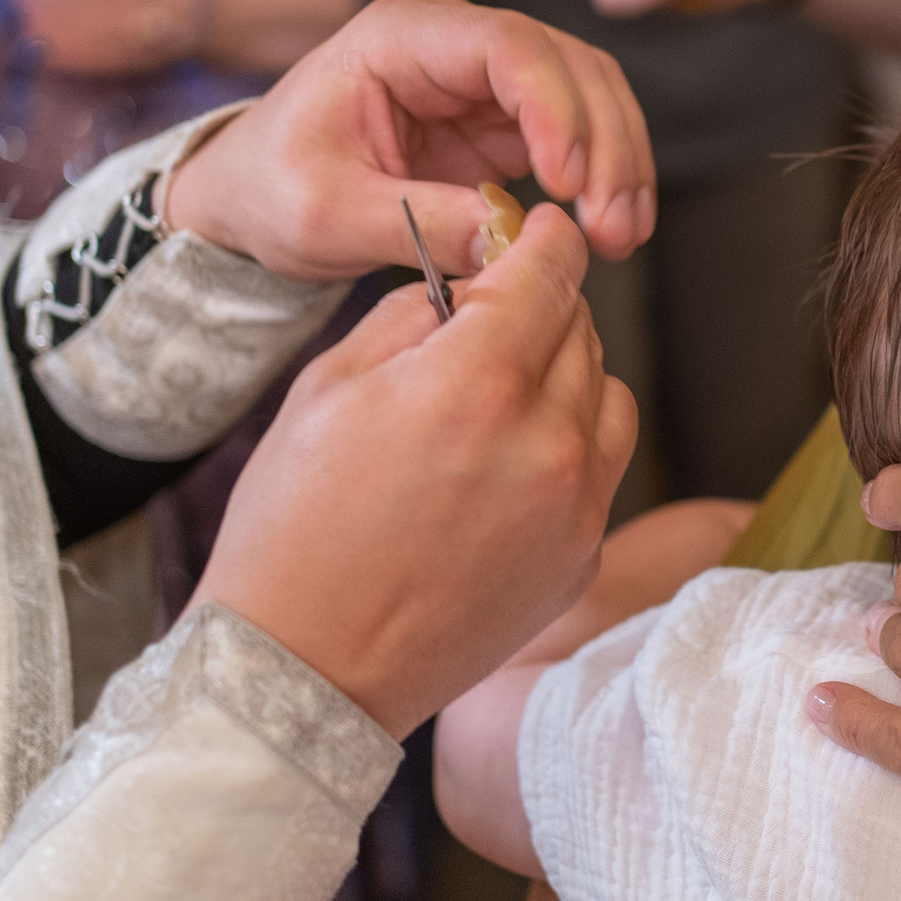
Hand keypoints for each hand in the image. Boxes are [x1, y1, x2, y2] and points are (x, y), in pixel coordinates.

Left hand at [161, 0, 654, 283]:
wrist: (250, 200)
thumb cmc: (269, 190)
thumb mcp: (324, 215)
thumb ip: (414, 223)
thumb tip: (510, 236)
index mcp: (398, 37)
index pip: (505, 45)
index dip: (553, 105)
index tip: (567, 180)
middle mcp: (452, 44)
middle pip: (566, 63)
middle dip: (603, 142)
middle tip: (614, 225)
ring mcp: (483, 82)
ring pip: (588, 93)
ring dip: (617, 159)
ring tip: (624, 234)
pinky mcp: (503, 125)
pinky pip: (578, 133)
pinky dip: (604, 176)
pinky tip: (613, 227)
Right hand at [196, 207, 636, 737]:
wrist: (305, 670)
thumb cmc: (295, 527)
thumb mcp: (330, 386)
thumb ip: (414, 314)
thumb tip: (470, 282)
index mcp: (475, 384)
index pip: (550, 270)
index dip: (540, 238)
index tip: (532, 231)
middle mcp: (544, 441)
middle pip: (582, 326)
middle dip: (539, 309)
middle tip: (486, 323)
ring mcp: (575, 506)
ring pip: (606, 392)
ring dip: (564, 375)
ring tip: (495, 400)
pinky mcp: (582, 556)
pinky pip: (600, 466)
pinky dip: (568, 446)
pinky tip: (503, 467)